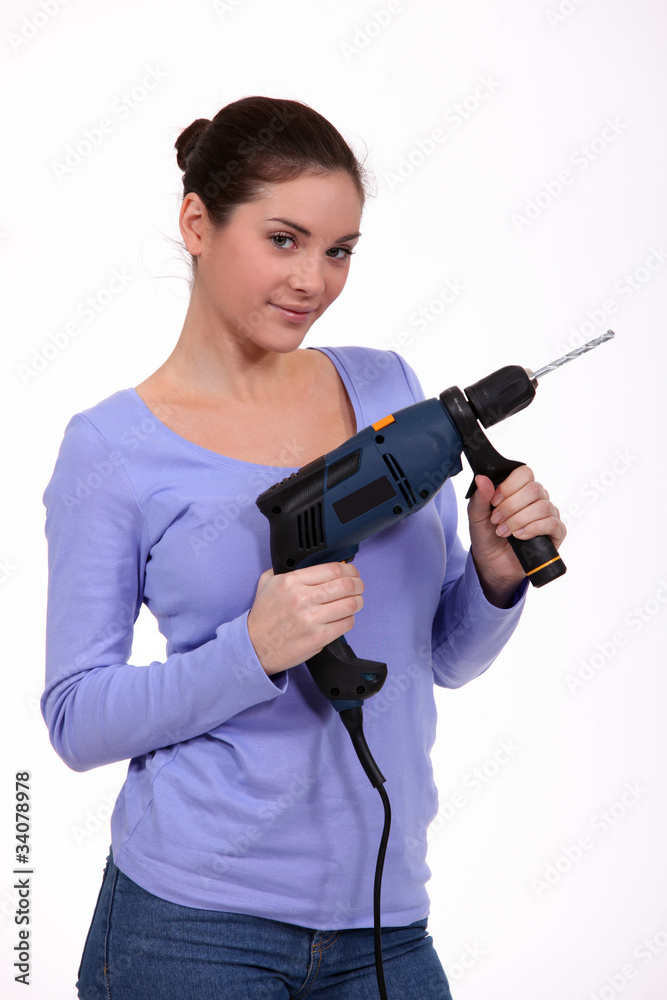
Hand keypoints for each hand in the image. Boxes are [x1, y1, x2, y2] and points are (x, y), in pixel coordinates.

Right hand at [247, 562, 364, 674]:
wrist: (255, 646)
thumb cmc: (263, 617)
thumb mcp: (267, 583)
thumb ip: (284, 569)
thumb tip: (306, 562)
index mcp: (292, 582)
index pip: (332, 569)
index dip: (348, 569)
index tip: (351, 571)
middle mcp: (302, 598)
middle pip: (345, 585)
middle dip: (358, 584)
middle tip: (358, 586)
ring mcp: (311, 619)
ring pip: (350, 604)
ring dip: (358, 601)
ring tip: (356, 601)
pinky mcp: (318, 638)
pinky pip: (346, 624)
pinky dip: (349, 619)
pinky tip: (344, 617)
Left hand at [467, 467, 566, 607]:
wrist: (492, 563)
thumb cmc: (487, 535)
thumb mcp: (477, 516)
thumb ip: (480, 497)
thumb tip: (481, 478)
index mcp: (519, 489)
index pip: (524, 472)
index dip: (509, 485)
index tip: (494, 501)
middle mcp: (537, 498)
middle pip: (534, 489)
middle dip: (511, 506)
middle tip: (496, 520)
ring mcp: (548, 514)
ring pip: (542, 507)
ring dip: (519, 520)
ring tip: (503, 531)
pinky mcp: (555, 533)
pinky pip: (552, 524)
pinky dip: (533, 529)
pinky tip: (519, 536)